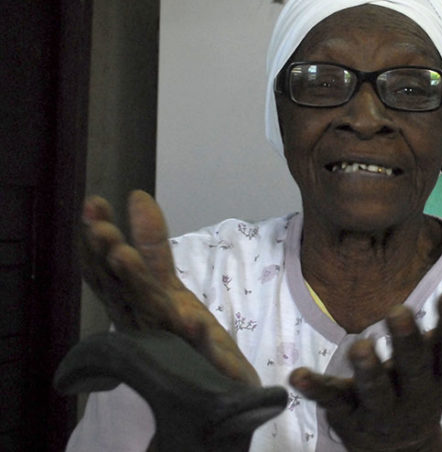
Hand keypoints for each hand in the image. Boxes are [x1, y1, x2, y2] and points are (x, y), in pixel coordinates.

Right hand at [80, 190, 259, 385]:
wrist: (215, 381)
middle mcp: (145, 321)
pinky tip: (192, 319)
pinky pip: (199, 347)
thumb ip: (151, 242)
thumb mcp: (164, 281)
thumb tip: (136, 194)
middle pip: (124, 289)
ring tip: (124, 256)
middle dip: (109, 259)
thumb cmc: (181, 330)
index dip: (97, 241)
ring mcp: (172, 341)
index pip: (109, 271)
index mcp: (134, 302)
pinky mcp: (203, 358)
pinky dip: (195, 335)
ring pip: (151, 312)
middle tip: (100, 231)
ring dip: (137, 284)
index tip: (92, 204)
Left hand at [289, 257, 441, 451]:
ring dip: (368, 370)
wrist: (400, 443)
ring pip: (375, 390)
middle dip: (408, 343)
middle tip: (398, 312)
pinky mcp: (349, 414)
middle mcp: (416, 392)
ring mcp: (382, 407)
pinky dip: (316, 389)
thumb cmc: (427, 376)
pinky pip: (332, 401)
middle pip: (414, 368)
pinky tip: (298, 375)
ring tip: (359, 346)